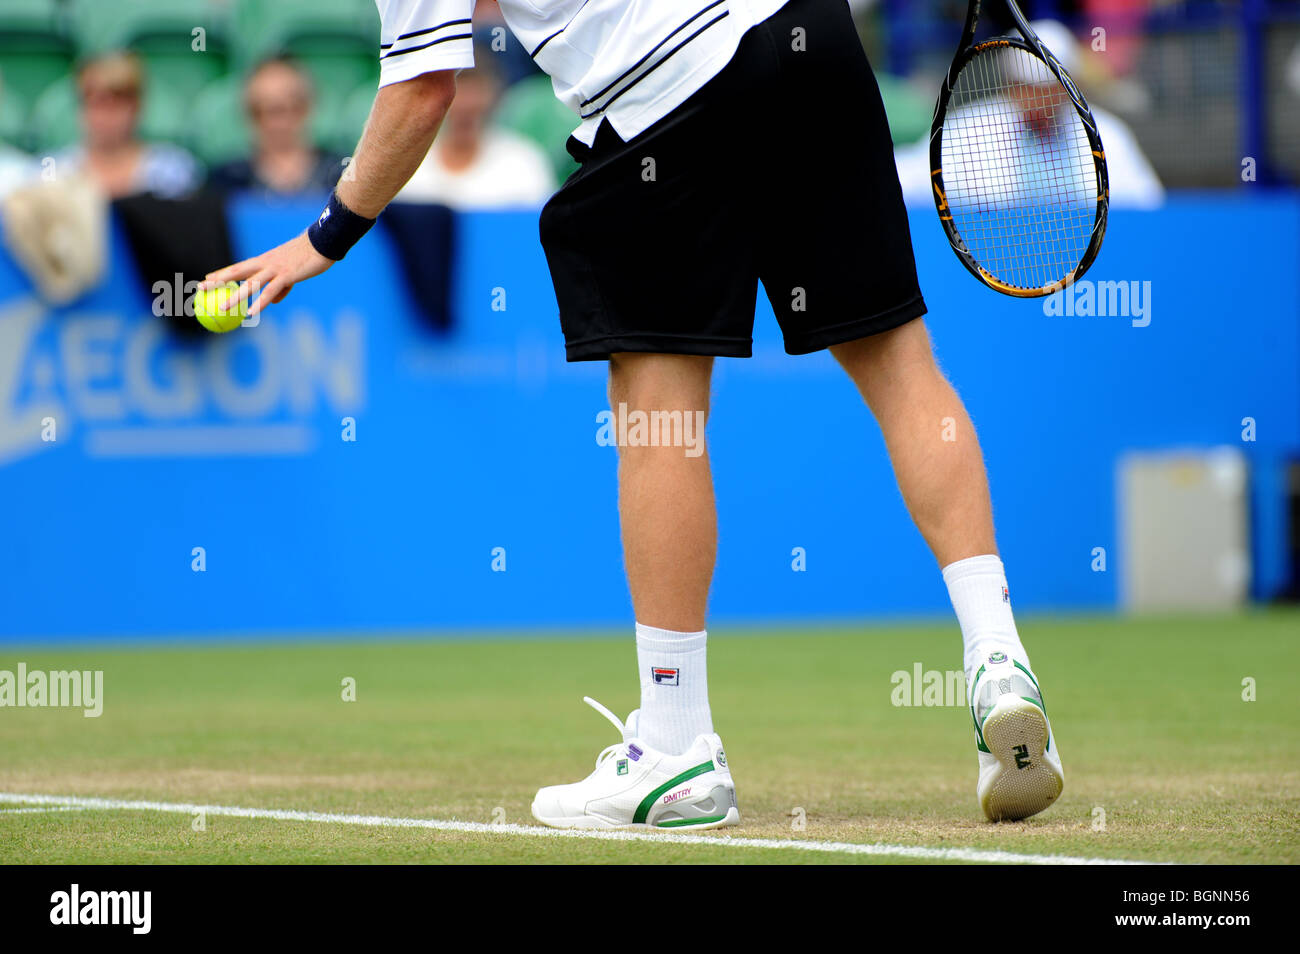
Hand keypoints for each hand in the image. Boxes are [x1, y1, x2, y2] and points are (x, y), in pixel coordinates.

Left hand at [200, 232, 333, 315]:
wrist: (322, 244)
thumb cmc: (308, 257)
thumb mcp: (292, 273)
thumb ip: (281, 287)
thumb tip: (273, 302)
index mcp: (265, 260)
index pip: (239, 267)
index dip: (223, 273)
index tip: (207, 279)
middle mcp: (265, 263)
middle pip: (236, 272)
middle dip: (217, 281)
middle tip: (200, 289)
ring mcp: (275, 269)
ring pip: (250, 284)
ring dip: (235, 296)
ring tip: (222, 307)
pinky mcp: (286, 275)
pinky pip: (270, 291)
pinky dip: (260, 302)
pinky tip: (252, 312)